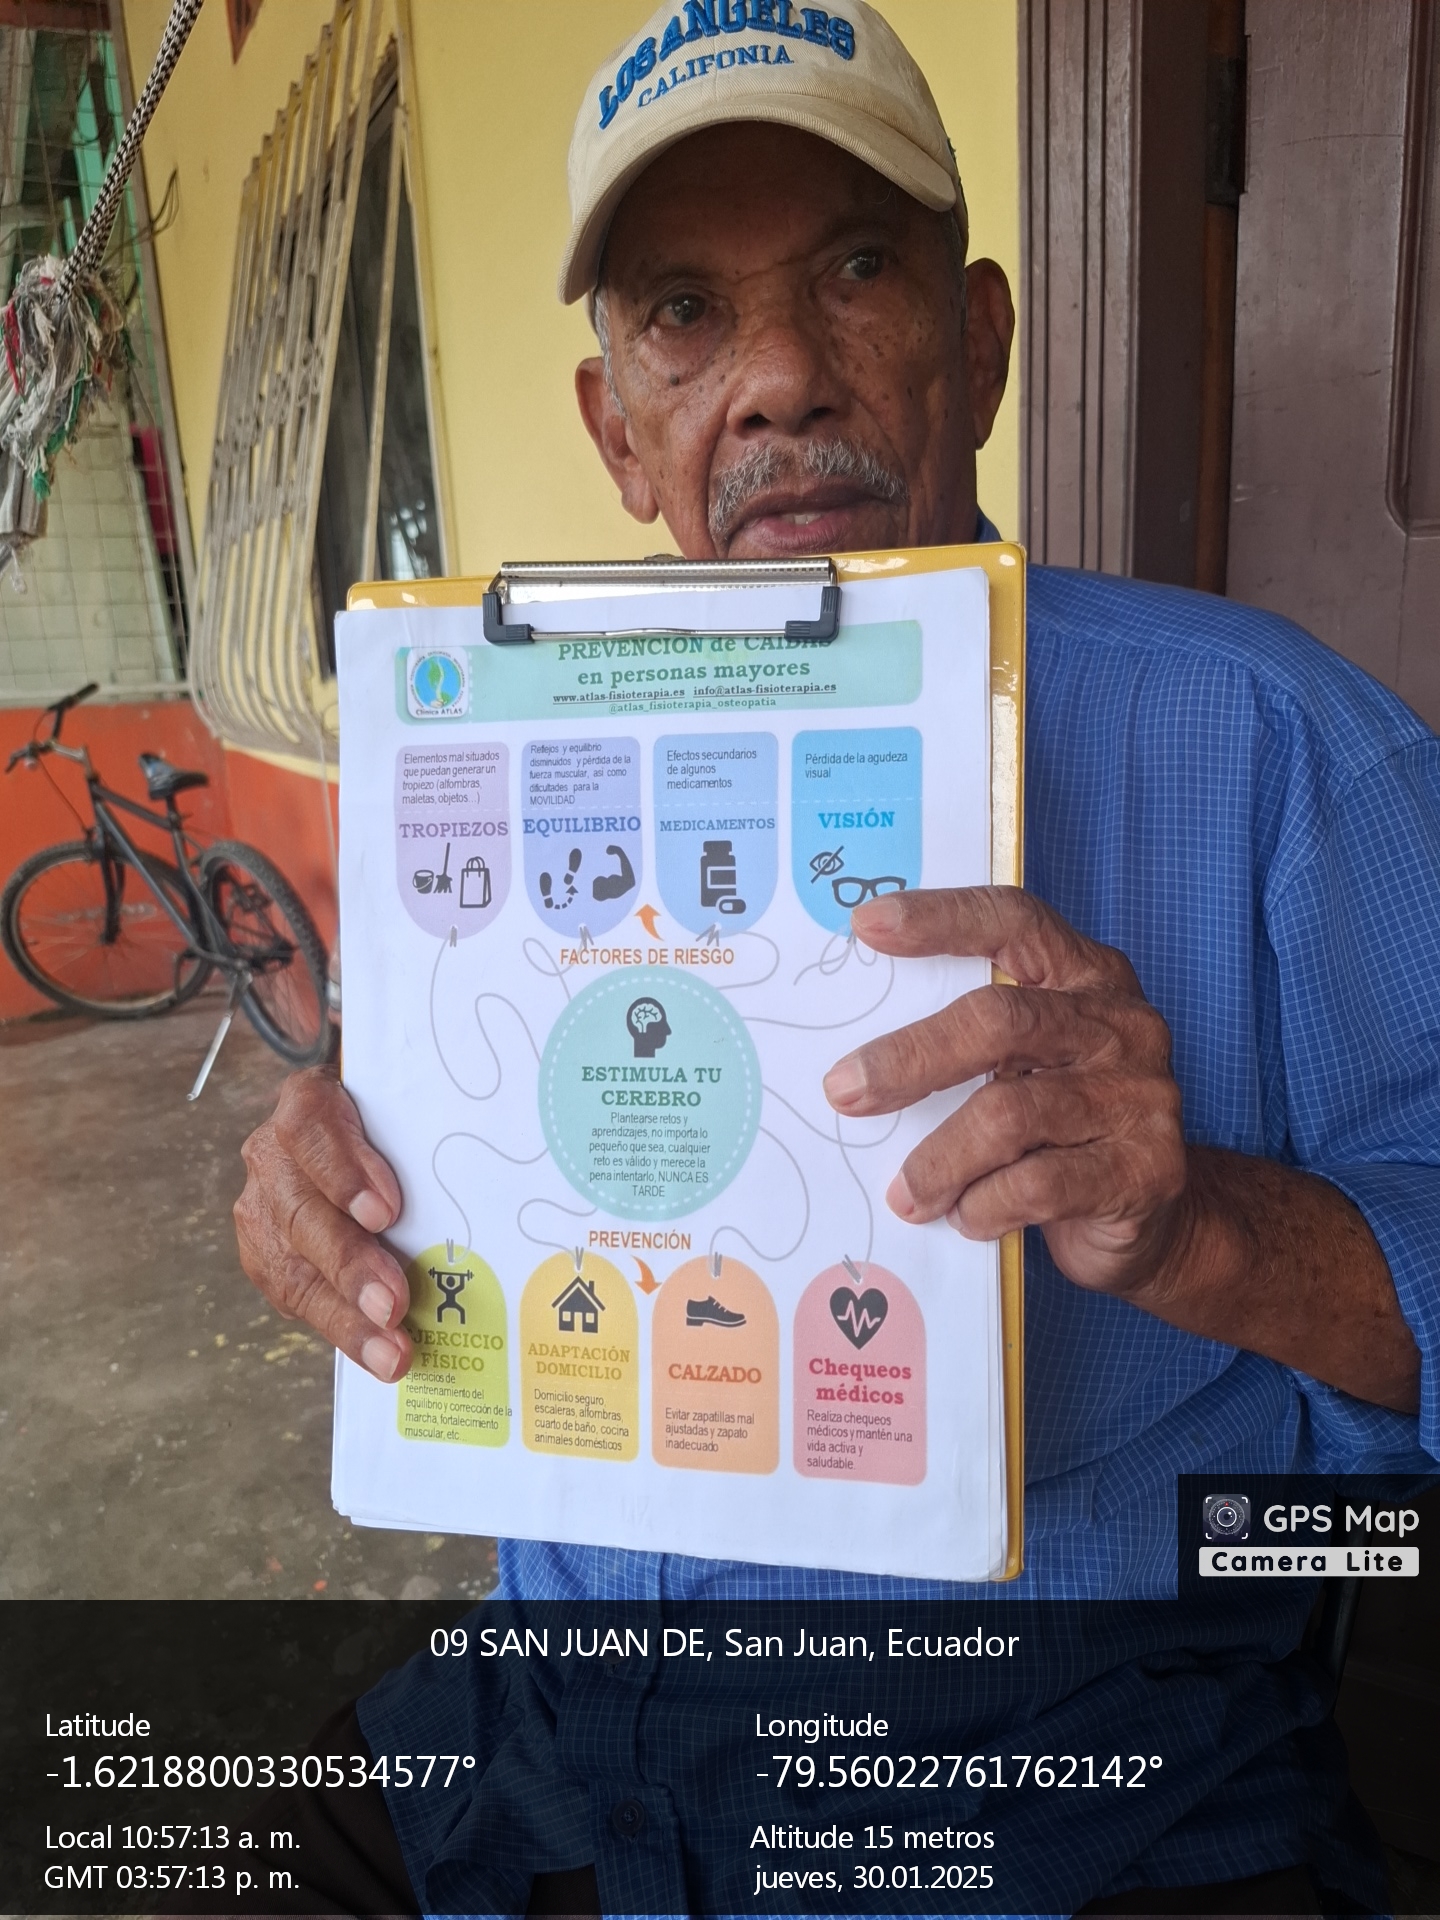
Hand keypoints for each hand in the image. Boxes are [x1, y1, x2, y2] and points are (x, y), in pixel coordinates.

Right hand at [235, 1068, 412, 1379]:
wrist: (355, 1127)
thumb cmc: (393, 1119)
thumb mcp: (406, 1109)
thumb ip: (427, 1129)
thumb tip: (492, 1170)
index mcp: (310, 1100)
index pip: (311, 1127)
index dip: (343, 1171)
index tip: (385, 1212)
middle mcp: (275, 1151)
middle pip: (303, 1209)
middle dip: (351, 1263)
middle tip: (393, 1303)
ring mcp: (264, 1203)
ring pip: (293, 1263)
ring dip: (344, 1313)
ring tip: (390, 1350)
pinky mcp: (265, 1250)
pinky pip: (293, 1293)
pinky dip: (336, 1323)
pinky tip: (373, 1349)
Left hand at [822, 887, 1189, 1298]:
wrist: (1152, 1222)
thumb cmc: (1062, 1132)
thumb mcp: (1025, 1067)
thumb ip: (972, 1045)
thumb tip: (856, 1065)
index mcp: (1086, 976)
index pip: (1013, 921)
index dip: (942, 918)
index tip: (866, 925)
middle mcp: (1120, 1024)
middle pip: (999, 1019)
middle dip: (911, 1057)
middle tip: (845, 1091)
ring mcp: (1138, 1095)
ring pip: (1010, 1114)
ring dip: (939, 1160)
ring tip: (905, 1193)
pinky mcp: (1145, 1169)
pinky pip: (1037, 1185)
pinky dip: (983, 1205)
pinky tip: (964, 1216)